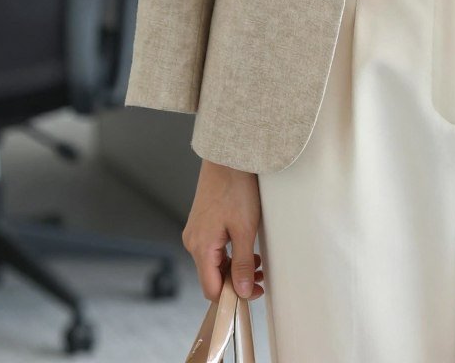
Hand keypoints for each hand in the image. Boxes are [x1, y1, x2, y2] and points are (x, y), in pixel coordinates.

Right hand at [182, 159, 264, 301]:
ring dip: (235, 267)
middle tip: (261, 279)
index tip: (254, 294)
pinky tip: (247, 249)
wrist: (228, 156)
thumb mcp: (245, 229)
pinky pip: (213, 248)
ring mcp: (196, 231)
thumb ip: (243, 263)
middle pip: (212, 276)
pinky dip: (229, 254)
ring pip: (214, 262)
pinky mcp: (202, 223)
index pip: (211, 289)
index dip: (232, 297)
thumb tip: (243, 292)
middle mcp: (193, 242)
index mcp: (200, 247)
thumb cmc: (237, 188)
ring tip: (259, 263)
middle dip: (236, 281)